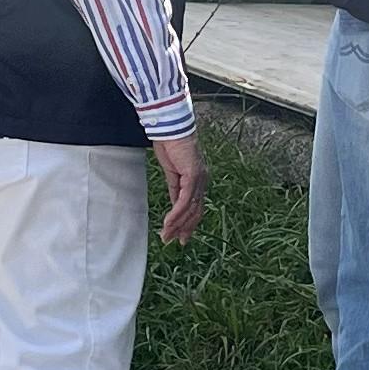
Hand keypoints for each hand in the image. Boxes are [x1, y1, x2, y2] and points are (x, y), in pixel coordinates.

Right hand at [152, 130, 207, 245]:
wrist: (171, 127)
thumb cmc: (170, 144)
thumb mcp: (171, 172)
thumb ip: (174, 188)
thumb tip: (174, 205)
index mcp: (198, 180)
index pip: (196, 206)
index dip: (190, 223)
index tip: (182, 236)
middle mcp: (202, 181)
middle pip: (196, 211)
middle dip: (185, 229)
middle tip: (176, 242)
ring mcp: (199, 179)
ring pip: (190, 209)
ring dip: (177, 225)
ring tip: (166, 236)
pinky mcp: (192, 176)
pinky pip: (184, 201)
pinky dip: (176, 214)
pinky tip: (168, 223)